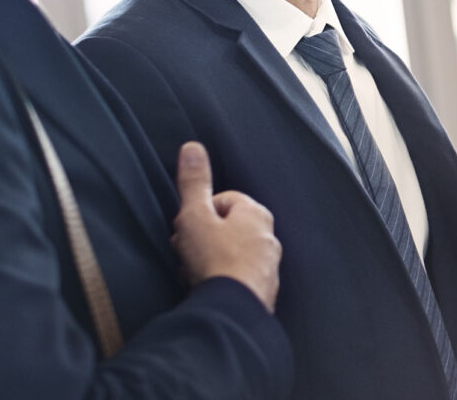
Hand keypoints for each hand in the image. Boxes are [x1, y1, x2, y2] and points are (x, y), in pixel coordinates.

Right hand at [170, 142, 281, 311]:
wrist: (233, 310)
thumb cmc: (214, 258)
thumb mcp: (195, 216)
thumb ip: (193, 182)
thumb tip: (193, 147)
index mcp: (256, 213)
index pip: (223, 201)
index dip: (199, 214)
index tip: (186, 230)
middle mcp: (268, 237)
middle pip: (228, 229)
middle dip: (205, 239)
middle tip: (187, 254)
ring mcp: (269, 266)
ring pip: (234, 254)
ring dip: (213, 261)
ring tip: (195, 275)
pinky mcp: (265, 291)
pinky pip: (240, 278)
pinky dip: (224, 281)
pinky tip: (209, 290)